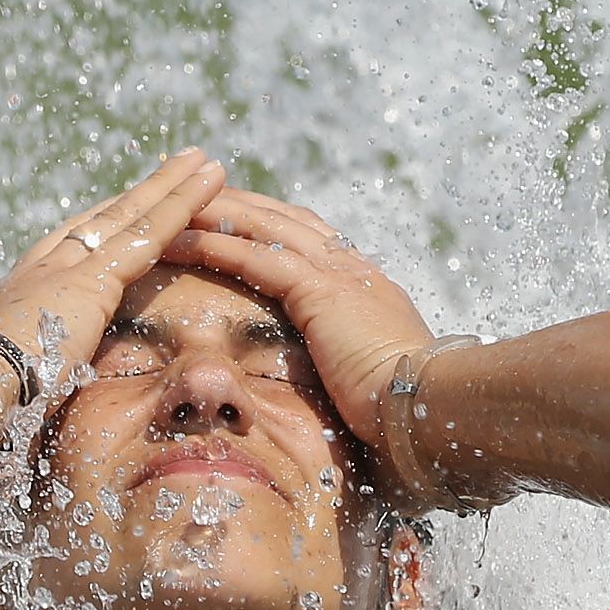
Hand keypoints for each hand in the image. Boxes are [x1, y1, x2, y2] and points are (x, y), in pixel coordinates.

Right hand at [0, 150, 228, 386]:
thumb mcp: (8, 401)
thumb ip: (28, 394)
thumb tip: (30, 426)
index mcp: (15, 303)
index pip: (67, 256)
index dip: (99, 234)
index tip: (123, 216)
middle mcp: (37, 273)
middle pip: (100, 224)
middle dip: (138, 196)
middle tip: (174, 168)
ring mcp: (63, 271)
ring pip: (129, 218)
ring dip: (170, 187)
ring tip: (205, 161)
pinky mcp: (91, 280)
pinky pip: (148, 233)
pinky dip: (182, 205)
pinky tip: (209, 182)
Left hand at [160, 189, 438, 487]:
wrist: (441, 410)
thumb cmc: (417, 417)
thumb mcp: (381, 388)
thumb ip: (358, 379)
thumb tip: (350, 405)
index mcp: (366, 290)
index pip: (308, 243)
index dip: (268, 228)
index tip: (235, 220)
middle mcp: (352, 270)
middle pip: (281, 220)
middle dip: (234, 204)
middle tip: (188, 193)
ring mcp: (338, 274)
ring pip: (262, 227)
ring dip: (213, 213)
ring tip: (168, 207)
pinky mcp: (321, 291)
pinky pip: (255, 256)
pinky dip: (215, 243)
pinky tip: (178, 238)